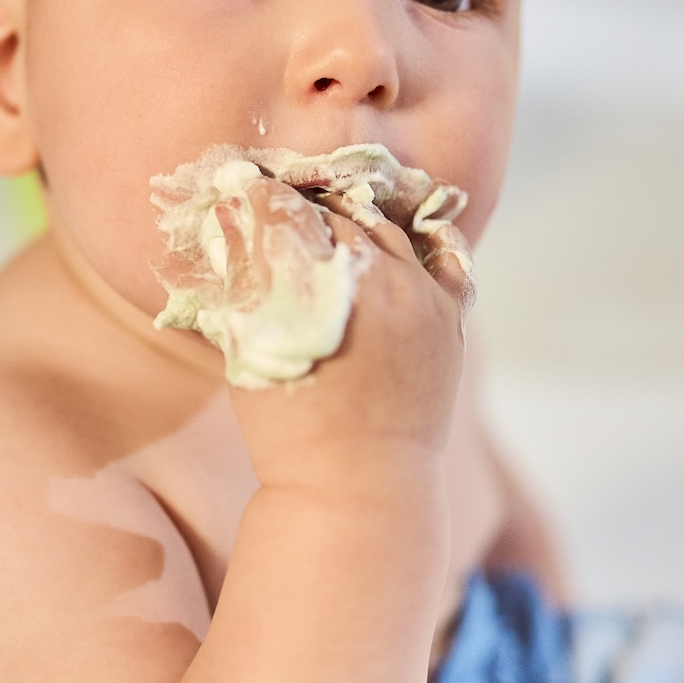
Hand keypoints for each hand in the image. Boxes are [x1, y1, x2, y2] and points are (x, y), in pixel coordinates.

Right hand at [224, 185, 466, 497]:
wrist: (358, 487)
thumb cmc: (289, 427)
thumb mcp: (250, 349)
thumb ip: (244, 280)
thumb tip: (234, 216)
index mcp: (313, 284)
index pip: (282, 211)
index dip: (259, 199)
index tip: (246, 195)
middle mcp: (373, 278)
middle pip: (334, 215)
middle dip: (304, 211)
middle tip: (283, 215)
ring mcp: (419, 295)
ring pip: (383, 228)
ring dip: (354, 225)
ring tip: (330, 236)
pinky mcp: (449, 316)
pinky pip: (442, 256)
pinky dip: (416, 245)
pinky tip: (390, 250)